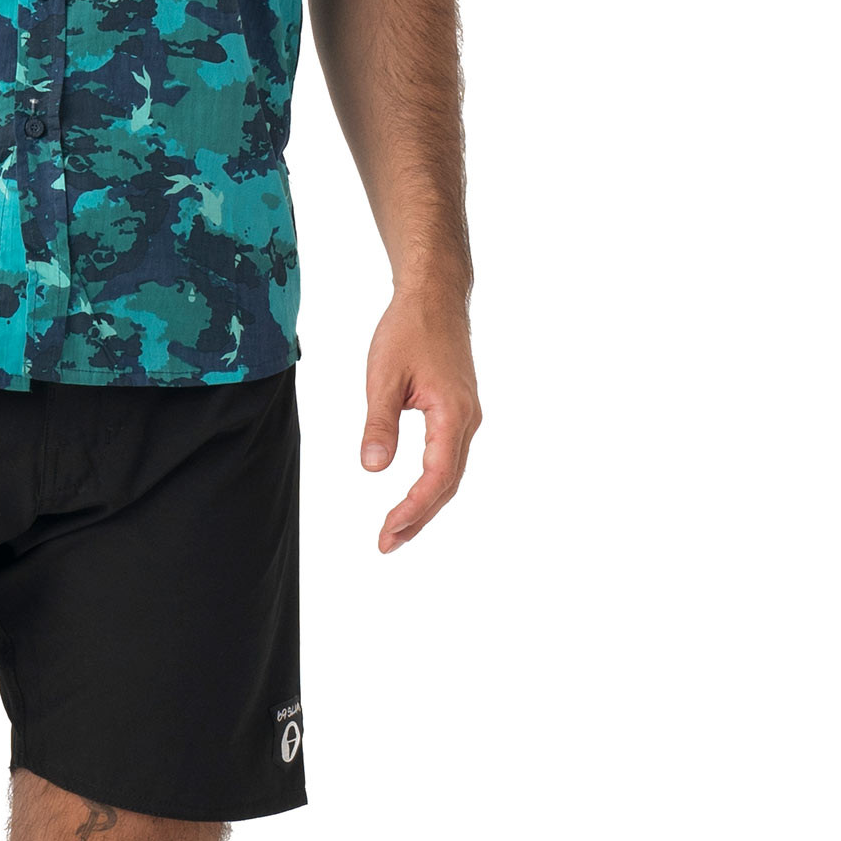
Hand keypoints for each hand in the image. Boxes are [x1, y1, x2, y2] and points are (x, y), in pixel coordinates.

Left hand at [360, 289, 480, 552]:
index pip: (436, 478)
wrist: (435, 296)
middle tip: (386, 544)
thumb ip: (379, 424)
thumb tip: (373, 468)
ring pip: (450, 473)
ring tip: (396, 530)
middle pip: (447, 484)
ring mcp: (467, 416)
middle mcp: (467, 420)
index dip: (413, 510)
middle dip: (418, 517)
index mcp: (452, 414)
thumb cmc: (409, 329)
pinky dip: (432, 482)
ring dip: (426, 504)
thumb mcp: (383, 376)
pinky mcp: (459, 409)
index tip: (386, 533)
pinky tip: (414, 494)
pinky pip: (450, 457)